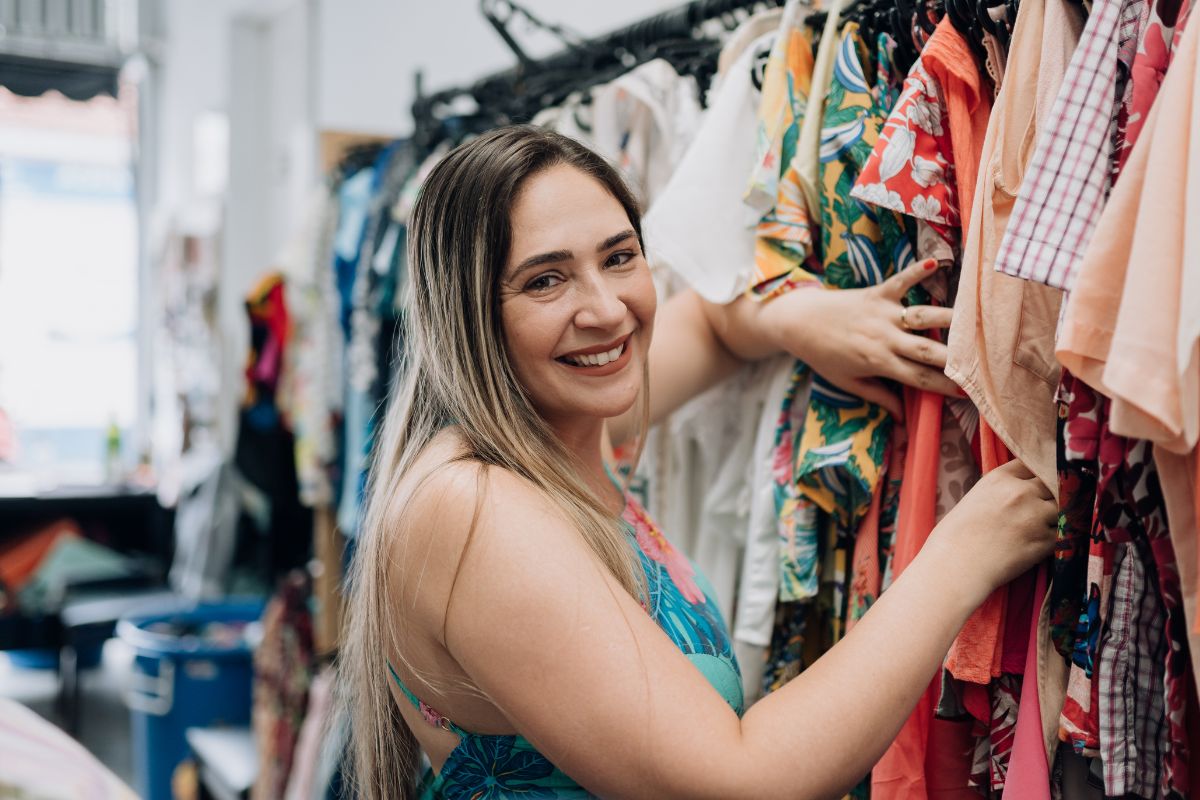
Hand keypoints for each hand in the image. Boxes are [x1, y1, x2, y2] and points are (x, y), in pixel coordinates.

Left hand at [762, 258, 959, 417]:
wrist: (798, 322)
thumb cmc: (823, 355)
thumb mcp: (847, 382)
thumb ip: (878, 397)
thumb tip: (902, 418)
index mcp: (878, 363)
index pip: (919, 378)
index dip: (945, 387)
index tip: (969, 393)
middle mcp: (884, 338)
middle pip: (928, 350)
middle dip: (956, 358)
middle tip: (985, 362)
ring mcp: (882, 314)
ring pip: (923, 317)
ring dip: (950, 318)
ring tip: (977, 322)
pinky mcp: (876, 293)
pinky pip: (900, 281)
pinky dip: (917, 271)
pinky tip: (938, 263)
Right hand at [925, 459, 1057, 599]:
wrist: (955, 566)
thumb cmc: (954, 537)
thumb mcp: (975, 499)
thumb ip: (1001, 491)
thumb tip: (1022, 493)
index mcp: (1000, 478)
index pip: (1033, 463)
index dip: (1037, 473)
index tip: (1038, 481)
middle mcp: (1021, 492)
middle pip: (1053, 482)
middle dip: (1051, 493)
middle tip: (1044, 506)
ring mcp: (1035, 516)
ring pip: (1063, 507)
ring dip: (1057, 516)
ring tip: (1042, 527)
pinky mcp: (1045, 541)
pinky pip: (1063, 532)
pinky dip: (1057, 537)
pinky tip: (1040, 543)